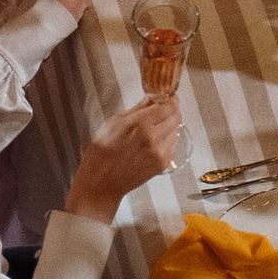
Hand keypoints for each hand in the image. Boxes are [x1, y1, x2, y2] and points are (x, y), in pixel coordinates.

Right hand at [64, 92, 184, 216]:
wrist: (101, 182)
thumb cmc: (102, 152)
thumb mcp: (115, 122)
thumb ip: (138, 108)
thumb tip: (152, 97)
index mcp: (140, 124)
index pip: (168, 105)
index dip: (170, 98)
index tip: (168, 96)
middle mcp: (153, 139)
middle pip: (176, 116)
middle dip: (171, 110)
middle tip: (163, 108)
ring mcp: (159, 153)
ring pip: (176, 130)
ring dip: (169, 125)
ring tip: (155, 126)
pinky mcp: (162, 164)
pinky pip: (173, 145)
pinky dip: (168, 139)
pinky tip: (154, 140)